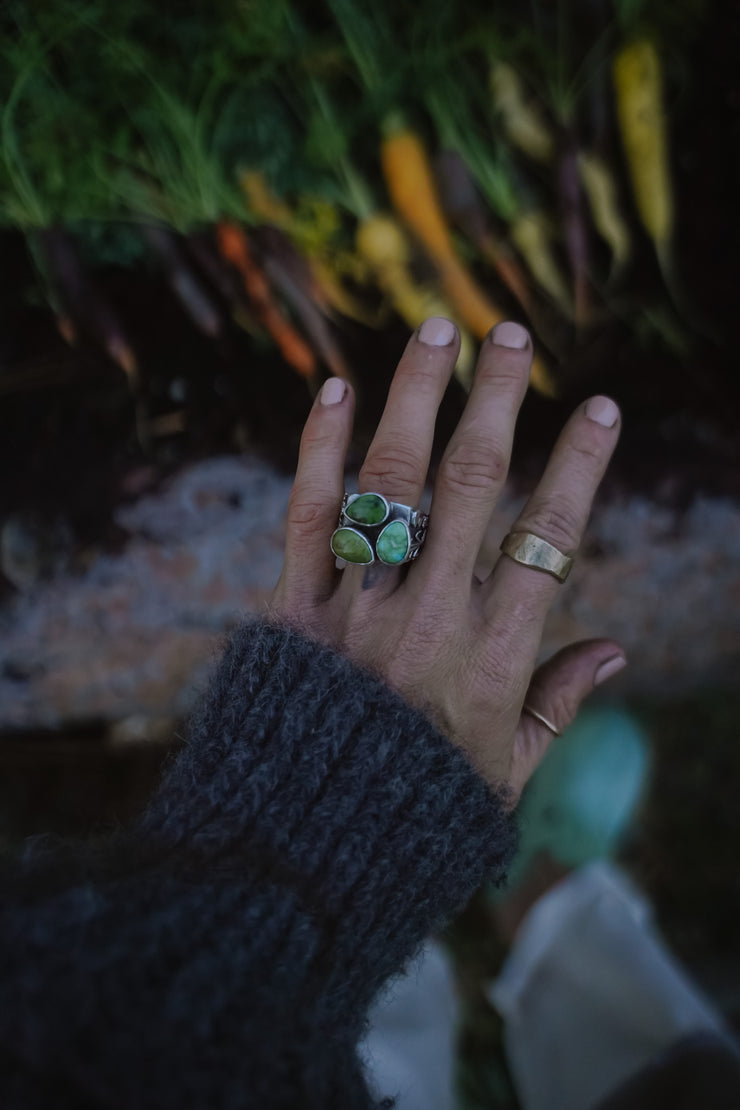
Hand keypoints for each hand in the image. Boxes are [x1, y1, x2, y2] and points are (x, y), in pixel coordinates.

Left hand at [268, 317, 624, 799]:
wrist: (304, 844)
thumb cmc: (418, 806)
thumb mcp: (507, 771)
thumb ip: (558, 705)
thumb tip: (614, 650)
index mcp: (492, 656)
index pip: (549, 538)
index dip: (579, 467)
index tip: (600, 409)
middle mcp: (428, 617)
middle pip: (471, 486)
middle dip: (497, 402)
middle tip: (512, 334)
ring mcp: (358, 607)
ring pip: (391, 483)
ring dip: (414, 400)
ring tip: (436, 330)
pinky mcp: (295, 607)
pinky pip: (309, 516)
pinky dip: (319, 451)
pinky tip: (334, 390)